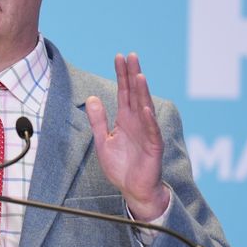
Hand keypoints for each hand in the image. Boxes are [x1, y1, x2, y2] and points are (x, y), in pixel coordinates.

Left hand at [85, 53, 169, 220]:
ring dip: (143, 92)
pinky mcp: (153, 147)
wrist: (133, 190)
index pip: (124, 92)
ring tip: (139, 75)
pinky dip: (148, 120)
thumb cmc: (121, 167)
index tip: (119, 57)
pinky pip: (151, 131)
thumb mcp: (103, 141)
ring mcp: (147, 133)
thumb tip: (92, 98)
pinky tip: (144, 108)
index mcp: (126, 119)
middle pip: (136, 94)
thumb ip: (98, 121)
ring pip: (145, 108)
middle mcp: (138, 122)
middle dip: (133, 75)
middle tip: (131, 56)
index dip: (122, 75)